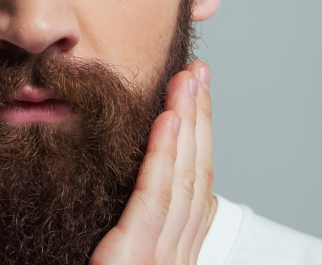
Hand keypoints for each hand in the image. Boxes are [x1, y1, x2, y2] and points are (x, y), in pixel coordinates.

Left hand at [90, 61, 214, 264]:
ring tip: (189, 82)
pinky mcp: (135, 259)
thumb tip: (133, 212)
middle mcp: (173, 253)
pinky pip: (154, 200)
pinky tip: (169, 120)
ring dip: (190, 125)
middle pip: (194, 175)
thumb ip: (131, 236)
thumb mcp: (120, 263)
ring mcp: (160, 257)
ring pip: (183, 179)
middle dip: (200, 121)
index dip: (196, 140)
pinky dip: (165, 157)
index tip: (192, 100)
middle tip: (198, 75)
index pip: (189, 186)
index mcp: (168, 254)